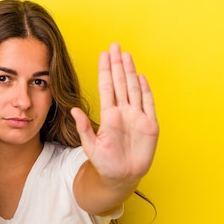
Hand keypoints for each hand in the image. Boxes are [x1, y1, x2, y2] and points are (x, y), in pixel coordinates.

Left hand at [71, 43, 158, 183]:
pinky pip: (148, 104)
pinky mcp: (149, 125)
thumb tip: (73, 110)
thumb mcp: (91, 146)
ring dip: (130, 72)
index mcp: (108, 116)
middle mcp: (123, 112)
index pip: (107, 88)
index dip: (105, 71)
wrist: (121, 177)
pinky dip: (145, 90)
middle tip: (115, 45)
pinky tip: (141, 76)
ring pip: (133, 89)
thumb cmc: (105, 163)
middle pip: (120, 83)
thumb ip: (84, 128)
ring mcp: (137, 117)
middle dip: (117, 64)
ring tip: (126, 55)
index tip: (103, 54)